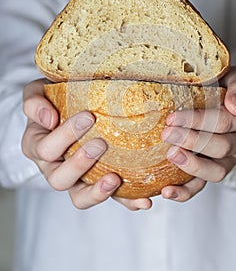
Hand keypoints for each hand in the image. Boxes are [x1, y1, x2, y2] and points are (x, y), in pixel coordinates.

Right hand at [22, 79, 151, 210]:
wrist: (65, 108)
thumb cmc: (52, 101)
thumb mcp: (36, 94)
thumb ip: (34, 102)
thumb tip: (48, 118)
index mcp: (37, 146)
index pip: (45, 149)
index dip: (65, 136)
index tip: (89, 116)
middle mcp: (53, 167)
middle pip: (59, 179)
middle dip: (80, 163)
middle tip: (100, 144)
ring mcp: (75, 179)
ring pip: (79, 197)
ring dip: (98, 191)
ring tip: (115, 179)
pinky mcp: (96, 183)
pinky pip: (108, 198)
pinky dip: (125, 201)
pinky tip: (142, 201)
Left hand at [161, 66, 235, 201]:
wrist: (230, 101)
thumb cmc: (228, 86)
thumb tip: (235, 105)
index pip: (223, 121)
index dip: (196, 121)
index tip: (172, 117)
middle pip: (218, 146)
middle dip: (189, 140)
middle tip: (166, 133)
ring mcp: (232, 159)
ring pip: (215, 172)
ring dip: (191, 165)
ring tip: (170, 154)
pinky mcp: (218, 170)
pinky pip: (204, 186)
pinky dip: (186, 192)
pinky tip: (167, 191)